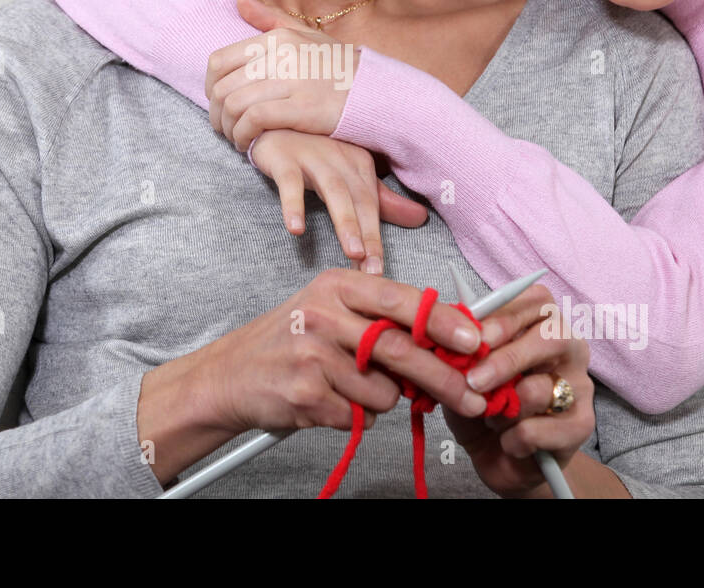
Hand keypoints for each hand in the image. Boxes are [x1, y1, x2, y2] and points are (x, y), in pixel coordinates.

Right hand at [202, 268, 493, 437]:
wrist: (230, 375)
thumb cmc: (289, 339)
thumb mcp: (331, 308)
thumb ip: (381, 317)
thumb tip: (447, 336)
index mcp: (336, 286)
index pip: (401, 301)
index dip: (443, 323)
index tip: (474, 342)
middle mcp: (323, 314)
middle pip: (401, 351)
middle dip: (444, 379)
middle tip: (472, 398)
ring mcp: (312, 355)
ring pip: (383, 392)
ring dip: (381, 399)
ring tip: (349, 386)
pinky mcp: (305, 395)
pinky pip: (358, 416)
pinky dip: (354, 416)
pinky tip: (328, 400)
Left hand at [204, 0, 359, 150]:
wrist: (378, 91)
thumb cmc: (339, 67)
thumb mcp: (307, 35)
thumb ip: (270, 19)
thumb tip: (238, 0)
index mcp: (277, 37)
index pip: (219, 61)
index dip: (210, 87)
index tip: (218, 104)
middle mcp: (280, 54)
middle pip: (223, 86)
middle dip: (216, 114)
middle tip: (224, 128)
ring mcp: (291, 80)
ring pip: (234, 104)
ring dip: (228, 128)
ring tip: (237, 138)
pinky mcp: (300, 106)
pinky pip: (254, 120)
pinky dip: (244, 135)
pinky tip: (249, 145)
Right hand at [250, 129, 428, 272]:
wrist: (270, 121)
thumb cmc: (311, 152)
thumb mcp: (345, 174)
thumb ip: (379, 199)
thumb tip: (421, 219)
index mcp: (359, 163)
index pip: (373, 205)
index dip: (377, 239)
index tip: (379, 272)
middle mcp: (341, 158)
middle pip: (360, 200)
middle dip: (369, 236)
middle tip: (374, 271)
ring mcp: (313, 156)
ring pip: (334, 191)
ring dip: (345, 222)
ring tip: (353, 252)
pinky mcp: (284, 158)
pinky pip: (290, 183)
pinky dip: (294, 205)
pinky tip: (296, 229)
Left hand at [440, 285, 593, 497]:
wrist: (502, 457)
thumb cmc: (484, 402)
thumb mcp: (465, 370)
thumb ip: (464, 349)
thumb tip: (452, 332)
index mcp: (543, 324)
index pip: (537, 300)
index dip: (504, 317)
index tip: (473, 340)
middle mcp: (570, 349)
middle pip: (552, 336)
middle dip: (506, 359)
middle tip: (473, 380)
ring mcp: (581, 388)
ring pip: (541, 389)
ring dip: (504, 409)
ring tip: (493, 419)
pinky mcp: (581, 426)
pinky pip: (539, 429)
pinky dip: (513, 439)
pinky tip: (509, 442)